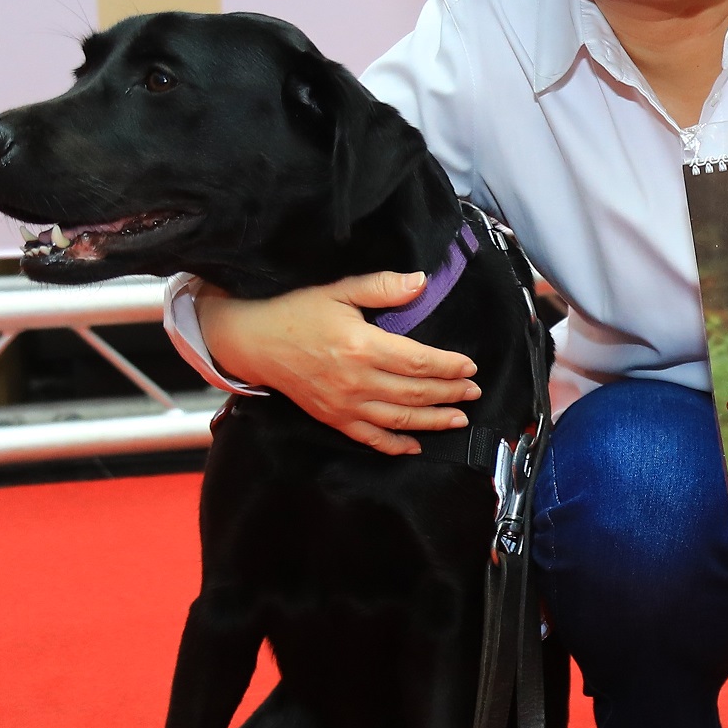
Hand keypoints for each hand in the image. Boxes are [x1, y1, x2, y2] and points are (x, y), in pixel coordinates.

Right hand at [194, 274, 478, 456]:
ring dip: (433, 421)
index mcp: (362, 346)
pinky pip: (370, 438)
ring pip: (399, 419)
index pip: (418, 361)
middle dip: (450, 393)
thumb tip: (420, 281)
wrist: (253, 342)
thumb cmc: (296, 312)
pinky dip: (395, 445)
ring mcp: (344, 404)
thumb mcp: (339, 290)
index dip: (449, 366)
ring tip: (459, 419)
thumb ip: (382, 287)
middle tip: (474, 392)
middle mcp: (356, 380)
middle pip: (415, 392)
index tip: (471, 367)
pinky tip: (415, 446)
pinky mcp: (333, 418)